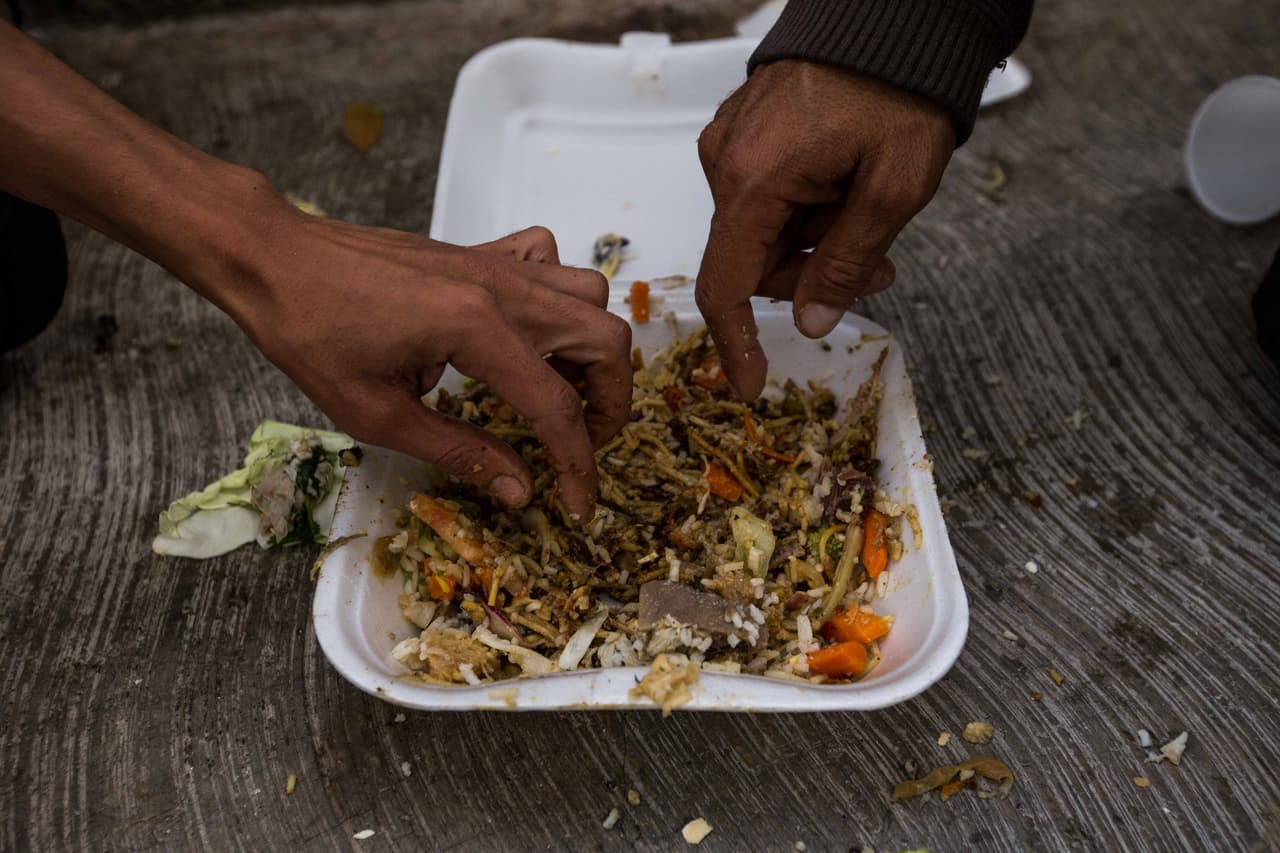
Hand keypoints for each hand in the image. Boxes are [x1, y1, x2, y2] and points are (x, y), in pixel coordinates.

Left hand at [223, 205, 630, 519]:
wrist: (275, 258)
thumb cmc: (310, 332)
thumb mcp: (378, 413)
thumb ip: (459, 451)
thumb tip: (518, 490)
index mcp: (475, 329)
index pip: (556, 407)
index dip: (577, 464)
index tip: (577, 502)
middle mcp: (501, 288)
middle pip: (605, 341)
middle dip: (610, 403)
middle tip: (581, 444)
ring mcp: (495, 264)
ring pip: (590, 296)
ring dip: (592, 350)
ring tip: (562, 392)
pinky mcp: (480, 253)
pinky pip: (549, 261)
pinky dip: (558, 297)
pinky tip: (529, 331)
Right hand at [695, 60, 954, 399]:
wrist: (895, 18)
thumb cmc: (898, 90)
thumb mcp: (892, 189)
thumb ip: (846, 263)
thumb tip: (812, 322)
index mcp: (753, 180)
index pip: (725, 285)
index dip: (736, 344)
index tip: (750, 385)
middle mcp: (727, 161)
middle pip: (750, 260)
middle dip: (809, 277)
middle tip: (876, 272)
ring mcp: (732, 142)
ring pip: (761, 229)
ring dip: (813, 241)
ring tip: (869, 218)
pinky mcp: (746, 130)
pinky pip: (764, 194)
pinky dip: (803, 208)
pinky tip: (844, 189)